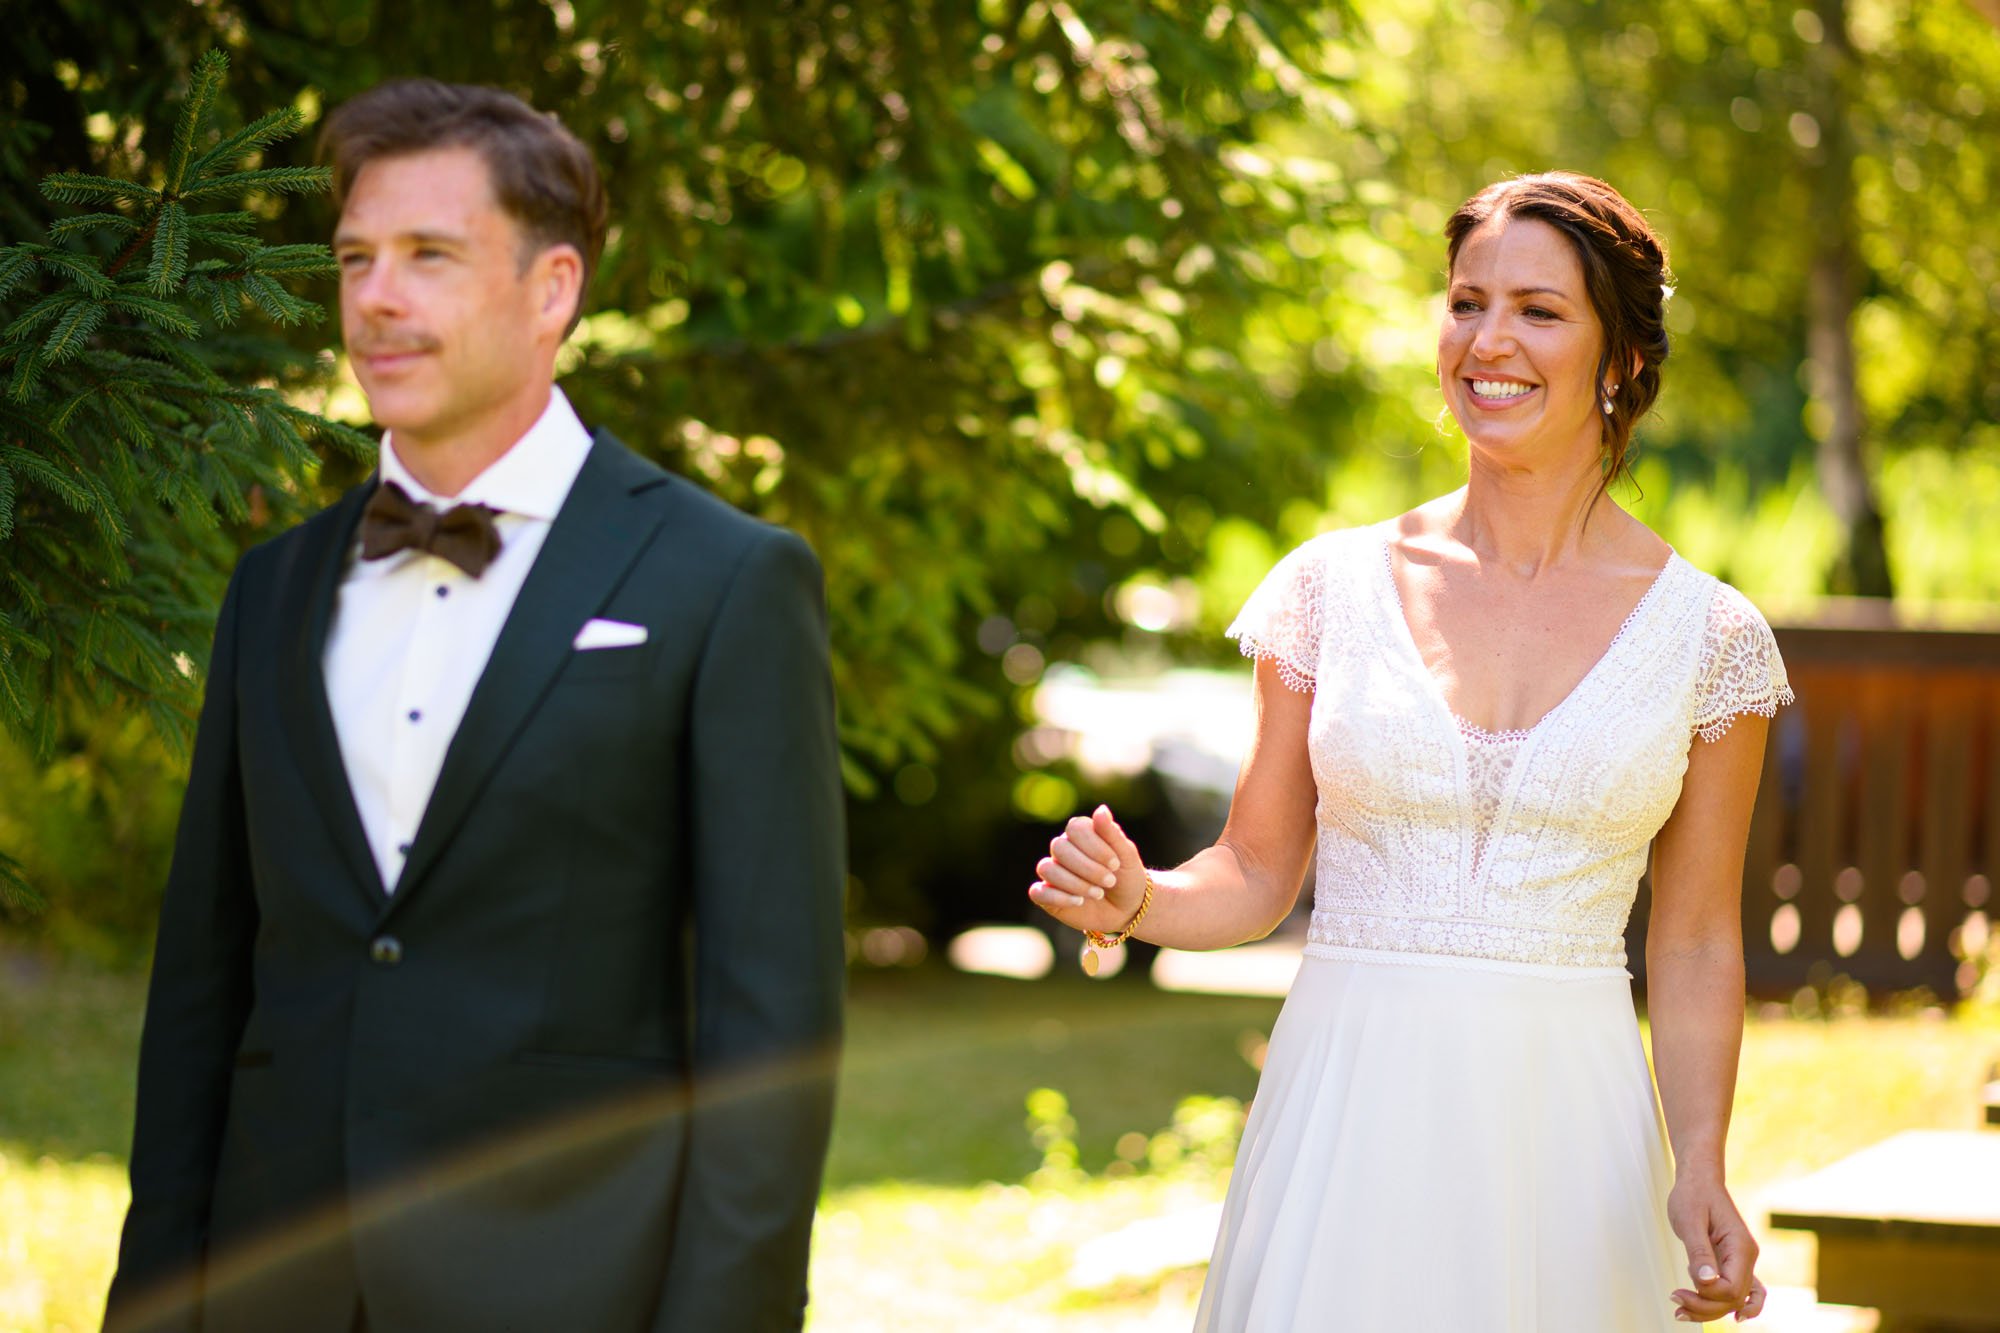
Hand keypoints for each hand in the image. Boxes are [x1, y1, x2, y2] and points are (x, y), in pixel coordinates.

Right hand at [1029, 805, 1149, 937]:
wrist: (1127, 909)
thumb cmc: (1127, 877)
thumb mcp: (1127, 855)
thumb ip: (1112, 833)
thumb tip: (1101, 809)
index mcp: (1081, 834)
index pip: (1075, 828)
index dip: (1094, 846)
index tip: (1115, 864)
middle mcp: (1063, 850)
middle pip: (1059, 848)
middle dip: (1087, 868)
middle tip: (1110, 881)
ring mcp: (1053, 872)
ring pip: (1047, 869)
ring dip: (1075, 883)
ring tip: (1098, 894)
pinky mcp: (1047, 896)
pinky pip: (1038, 892)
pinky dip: (1059, 898)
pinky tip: (1079, 902)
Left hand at [1667, 1173, 1763, 1321]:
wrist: (1699, 1180)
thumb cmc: (1693, 1195)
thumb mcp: (1689, 1220)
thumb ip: (1699, 1252)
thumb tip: (1706, 1282)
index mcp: (1741, 1247)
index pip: (1732, 1288)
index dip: (1708, 1296)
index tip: (1681, 1289)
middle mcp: (1747, 1258)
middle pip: (1733, 1299)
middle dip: (1704, 1306)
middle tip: (1674, 1298)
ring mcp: (1742, 1261)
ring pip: (1734, 1299)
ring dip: (1710, 1310)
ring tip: (1681, 1311)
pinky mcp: (1732, 1262)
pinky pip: (1742, 1291)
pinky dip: (1731, 1304)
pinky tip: (1726, 1316)